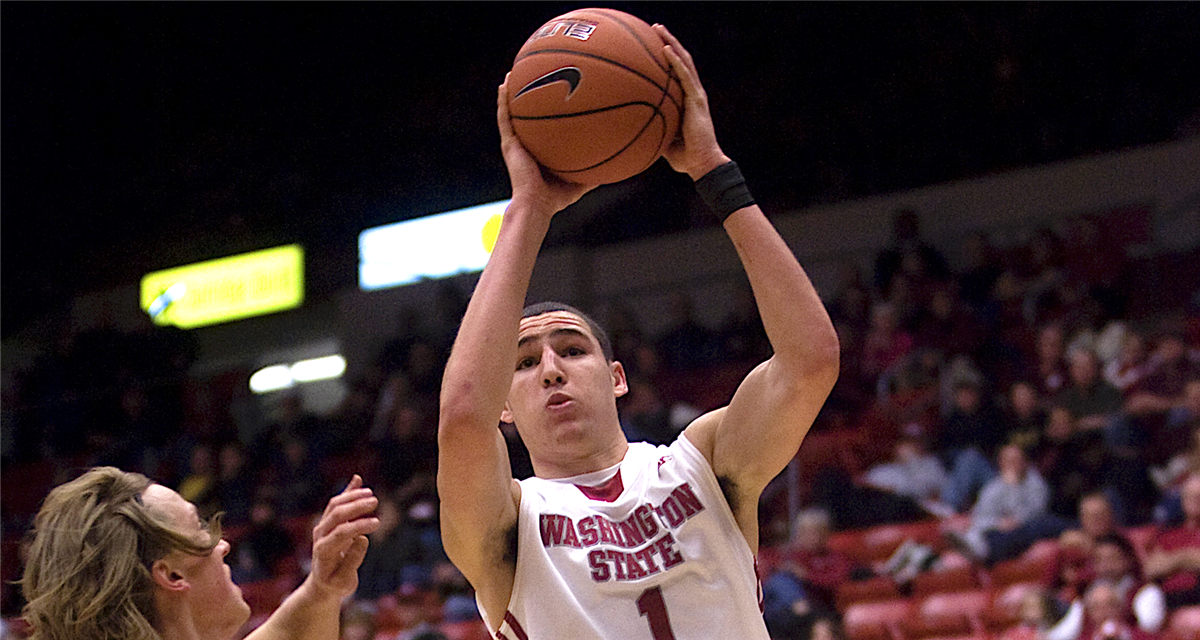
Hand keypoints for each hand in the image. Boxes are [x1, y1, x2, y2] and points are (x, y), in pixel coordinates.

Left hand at [306, 475, 378, 599]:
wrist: (322, 583)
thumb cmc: (336, 584)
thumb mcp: (344, 582)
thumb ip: (352, 561)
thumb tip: (362, 539)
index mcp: (323, 550)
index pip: (341, 532)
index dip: (359, 526)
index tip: (377, 523)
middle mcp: (320, 535)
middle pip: (336, 514)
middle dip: (355, 506)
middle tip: (374, 502)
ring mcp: (322, 526)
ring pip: (335, 505)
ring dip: (352, 497)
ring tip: (371, 494)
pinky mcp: (328, 521)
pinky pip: (337, 503)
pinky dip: (348, 491)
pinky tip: (357, 479)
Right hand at [497, 76, 594, 214]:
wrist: (536, 205)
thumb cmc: (556, 198)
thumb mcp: (581, 181)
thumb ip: (595, 172)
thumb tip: (619, 166)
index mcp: (540, 151)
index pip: (543, 128)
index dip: (547, 112)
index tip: (555, 92)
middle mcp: (526, 145)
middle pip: (527, 116)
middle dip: (529, 97)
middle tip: (535, 76)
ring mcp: (516, 143)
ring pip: (511, 112)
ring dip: (511, 93)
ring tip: (514, 73)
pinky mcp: (509, 144)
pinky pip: (504, 118)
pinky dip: (503, 101)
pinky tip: (505, 85)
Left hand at [654, 24, 729, 180]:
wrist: (702, 164)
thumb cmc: (685, 157)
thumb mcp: (663, 140)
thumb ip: (653, 130)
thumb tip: (632, 129)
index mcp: (687, 101)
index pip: (677, 73)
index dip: (667, 57)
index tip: (653, 44)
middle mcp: (693, 93)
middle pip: (681, 61)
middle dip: (668, 42)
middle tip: (654, 28)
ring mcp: (696, 95)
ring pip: (684, 62)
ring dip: (671, 43)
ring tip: (659, 29)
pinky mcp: (697, 100)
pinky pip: (685, 76)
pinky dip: (675, 62)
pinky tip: (665, 49)